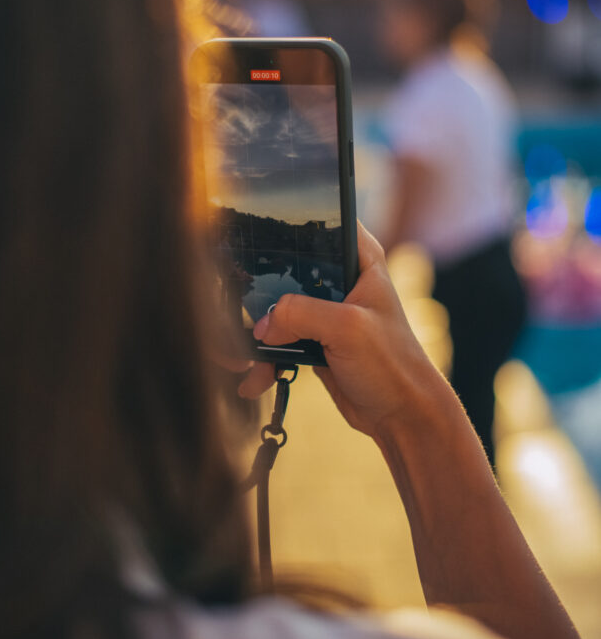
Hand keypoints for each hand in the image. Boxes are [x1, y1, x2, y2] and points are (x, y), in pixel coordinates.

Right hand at [238, 223, 449, 439]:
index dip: (286, 228)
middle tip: (238, 313)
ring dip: (255, 336)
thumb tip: (261, 324)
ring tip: (239, 360)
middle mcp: (340, 279)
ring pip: (276, 311)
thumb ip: (301, 313)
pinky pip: (277, 343)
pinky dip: (263, 361)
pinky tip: (254, 381)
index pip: (319, 223)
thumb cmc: (393, 364)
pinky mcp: (312, 340)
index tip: (251, 239)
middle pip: (286, 270)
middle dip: (258, 295)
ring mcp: (324, 311)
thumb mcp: (349, 329)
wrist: (401, 415)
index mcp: (359, 258)